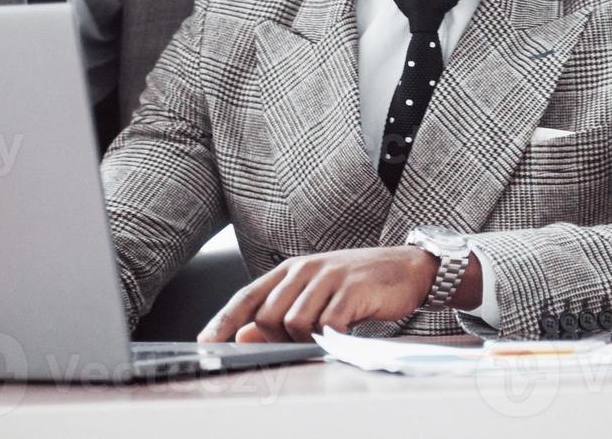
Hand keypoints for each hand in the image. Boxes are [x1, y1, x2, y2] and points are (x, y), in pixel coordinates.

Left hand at [198, 246, 438, 342]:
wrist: (406, 268)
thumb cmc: (356, 285)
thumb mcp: (315, 295)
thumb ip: (280, 314)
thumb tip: (243, 336)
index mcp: (290, 270)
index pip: (246, 296)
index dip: (223, 320)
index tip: (205, 342)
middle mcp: (304, 269)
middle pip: (267, 314)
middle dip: (276, 338)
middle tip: (299, 342)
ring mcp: (328, 277)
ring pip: (293, 322)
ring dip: (305, 339)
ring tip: (327, 334)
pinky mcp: (351, 289)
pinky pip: (327, 325)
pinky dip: (330, 338)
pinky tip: (343, 334)